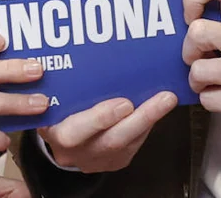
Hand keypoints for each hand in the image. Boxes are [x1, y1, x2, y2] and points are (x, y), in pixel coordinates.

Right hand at [36, 92, 176, 172]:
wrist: (60, 136)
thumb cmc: (56, 108)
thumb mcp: (52, 95)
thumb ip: (65, 85)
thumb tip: (89, 57)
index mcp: (54, 132)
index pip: (74, 132)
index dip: (100, 119)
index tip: (125, 104)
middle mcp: (74, 152)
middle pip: (111, 141)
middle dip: (140, 118)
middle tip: (163, 99)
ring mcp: (95, 160)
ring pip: (127, 144)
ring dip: (150, 119)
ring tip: (168, 99)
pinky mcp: (114, 162)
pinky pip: (134, 145)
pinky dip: (147, 125)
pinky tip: (158, 107)